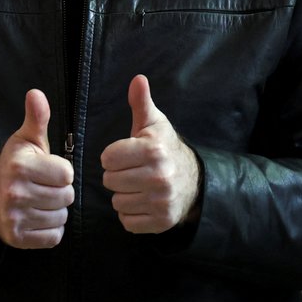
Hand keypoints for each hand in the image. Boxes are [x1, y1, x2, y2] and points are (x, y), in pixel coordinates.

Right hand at [0, 89, 73, 248]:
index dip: (62, 172)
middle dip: (60, 191)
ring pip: (61, 217)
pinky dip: (50, 229)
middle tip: (44, 186)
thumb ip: (37, 117)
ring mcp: (14, 218)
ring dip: (56, 210)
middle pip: (66, 197)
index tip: (49, 170)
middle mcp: (15, 192)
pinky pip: (53, 237)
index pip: (67, 174)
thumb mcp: (26, 139)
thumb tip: (36, 93)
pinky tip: (38, 216)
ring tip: (41, 201)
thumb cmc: (14, 164)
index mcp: (20, 166)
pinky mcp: (16, 238)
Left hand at [100, 75, 200, 233]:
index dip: (113, 156)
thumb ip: (141, 102)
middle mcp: (159, 177)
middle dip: (117, 176)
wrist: (194, 180)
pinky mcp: (162, 221)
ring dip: (123, 196)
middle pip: (110, 181)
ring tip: (137, 186)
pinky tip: (142, 202)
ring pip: (117, 203)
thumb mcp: (154, 123)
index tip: (125, 155)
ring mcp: (161, 201)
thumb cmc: (165, 148)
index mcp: (153, 150)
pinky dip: (131, 214)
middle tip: (131, 171)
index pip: (107, 158)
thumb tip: (137, 79)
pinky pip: (127, 222)